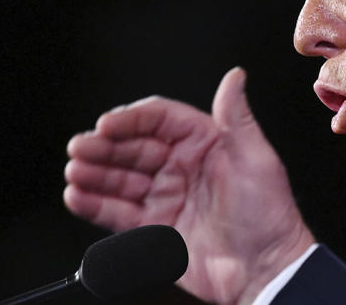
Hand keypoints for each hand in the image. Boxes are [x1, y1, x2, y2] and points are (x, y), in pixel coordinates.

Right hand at [64, 68, 314, 303]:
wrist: (265, 270)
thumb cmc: (269, 215)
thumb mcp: (255, 160)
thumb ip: (237, 117)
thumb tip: (235, 76)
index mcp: (205, 142)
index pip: (160, 120)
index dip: (132, 119)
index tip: (108, 123)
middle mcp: (182, 166)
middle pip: (133, 147)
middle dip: (104, 146)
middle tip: (81, 147)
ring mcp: (166, 196)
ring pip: (121, 179)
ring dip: (95, 173)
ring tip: (75, 171)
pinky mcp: (155, 227)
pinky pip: (118, 212)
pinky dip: (95, 204)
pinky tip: (78, 196)